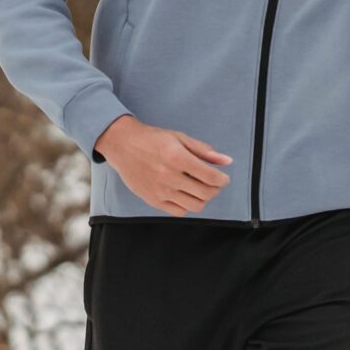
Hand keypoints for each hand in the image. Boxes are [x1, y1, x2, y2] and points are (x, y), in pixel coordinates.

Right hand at [96, 115, 230, 215]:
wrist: (122, 145)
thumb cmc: (152, 139)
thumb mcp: (179, 138)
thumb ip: (204, 151)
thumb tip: (227, 161)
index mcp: (178, 158)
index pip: (211, 177)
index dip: (222, 180)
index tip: (223, 178)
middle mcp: (170, 176)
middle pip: (206, 193)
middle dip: (215, 189)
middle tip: (212, 183)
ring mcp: (161, 191)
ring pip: (195, 206)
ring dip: (203, 198)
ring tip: (199, 189)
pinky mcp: (153, 200)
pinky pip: (179, 211)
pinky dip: (187, 205)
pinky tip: (184, 194)